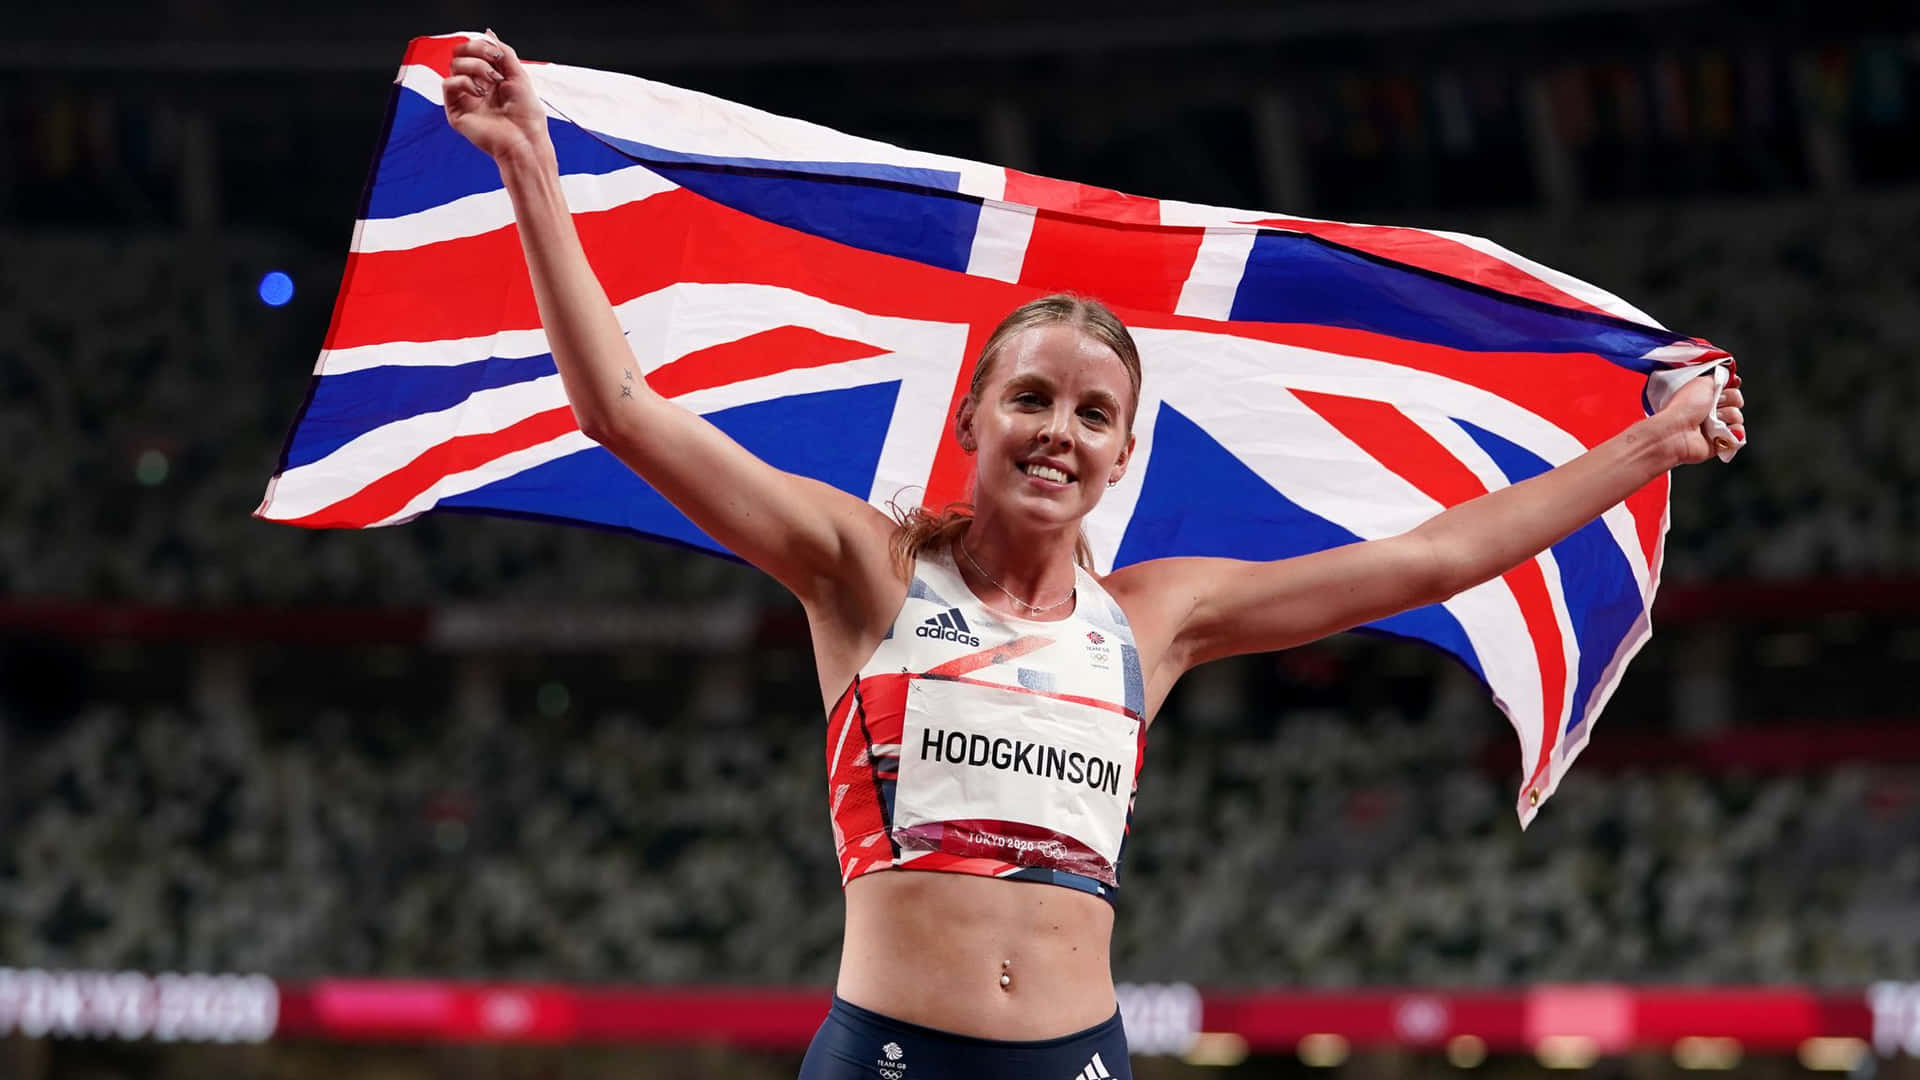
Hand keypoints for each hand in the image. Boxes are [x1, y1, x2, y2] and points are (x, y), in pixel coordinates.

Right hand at [443, 32, 550, 164]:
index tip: (498, 55)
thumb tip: (488, 34)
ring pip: (454, 66)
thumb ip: (503, 52)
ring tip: (492, 82)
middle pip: (460, 53)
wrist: (525, 140)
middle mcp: (475, 86)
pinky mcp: (456, 111)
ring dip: (476, 67)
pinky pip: (448, 84)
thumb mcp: (518, 75)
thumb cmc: (526, 114)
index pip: (474, 50)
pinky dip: (464, 82)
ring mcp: (464, 98)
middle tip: (494, 61)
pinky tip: (480, 92)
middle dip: (476, 50)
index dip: (482, 46)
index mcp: (489, 78)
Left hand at [1656, 368, 1745, 465]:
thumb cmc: (1684, 407)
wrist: (1677, 431)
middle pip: (1736, 401)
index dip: (1731, 386)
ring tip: (1712, 420)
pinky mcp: (1719, 442)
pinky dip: (1733, 432)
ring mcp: (1715, 427)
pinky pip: (1738, 435)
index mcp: (1704, 395)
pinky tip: (1720, 432)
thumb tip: (1728, 377)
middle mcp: (1709, 410)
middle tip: (1714, 405)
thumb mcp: (1702, 381)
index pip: (1729, 388)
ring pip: (1738, 417)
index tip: (1728, 386)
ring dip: (1728, 416)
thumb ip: (1717, 377)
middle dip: (1730, 400)